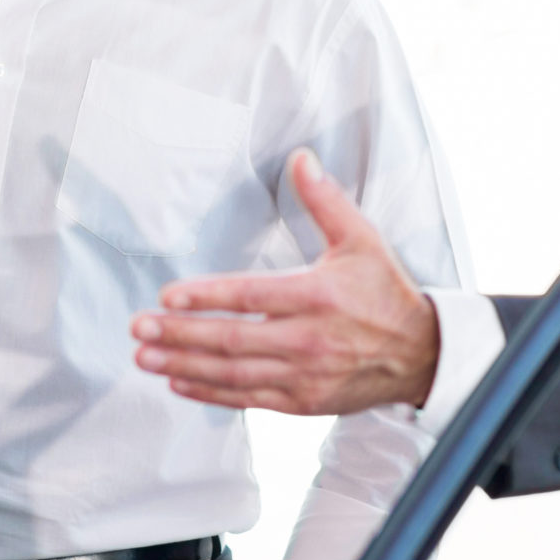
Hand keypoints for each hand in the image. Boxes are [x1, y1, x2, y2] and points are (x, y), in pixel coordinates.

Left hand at [130, 149, 439, 415]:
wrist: (420, 355)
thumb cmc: (385, 292)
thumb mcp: (362, 240)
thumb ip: (326, 200)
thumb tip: (301, 157)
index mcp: (318, 296)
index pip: (251, 296)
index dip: (207, 296)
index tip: (168, 295)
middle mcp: (308, 339)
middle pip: (232, 339)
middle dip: (179, 334)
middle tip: (138, 328)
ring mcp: (304, 376)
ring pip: (233, 372)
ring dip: (184, 365)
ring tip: (145, 357)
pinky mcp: (303, 402)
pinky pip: (248, 398)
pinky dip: (211, 392)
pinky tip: (179, 382)